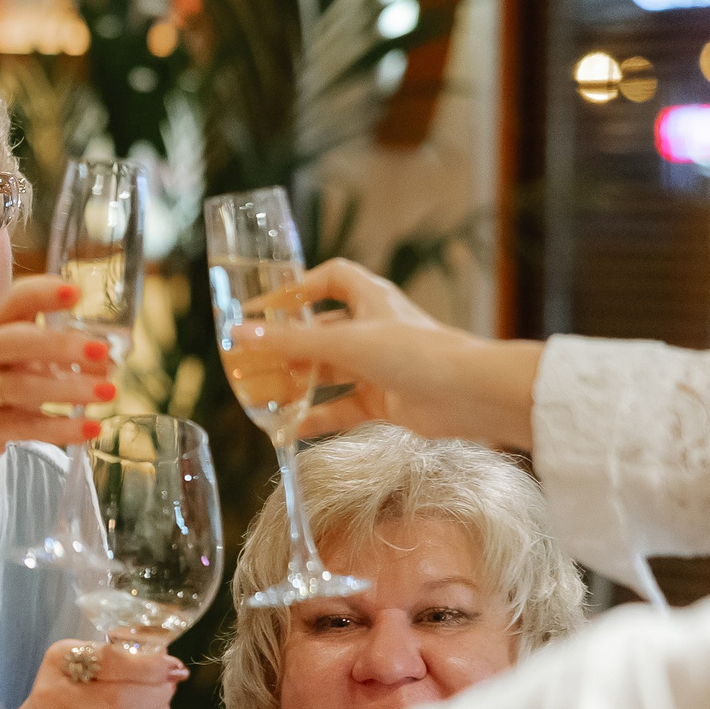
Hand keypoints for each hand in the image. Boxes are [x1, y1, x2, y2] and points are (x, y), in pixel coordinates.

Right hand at [0, 275, 115, 464]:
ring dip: (69, 389)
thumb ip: (55, 348)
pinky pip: (25, 426)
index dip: (44, 293)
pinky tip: (90, 427)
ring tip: (108, 392)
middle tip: (102, 351)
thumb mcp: (12, 352)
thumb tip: (108, 359)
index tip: (77, 292)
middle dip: (60, 344)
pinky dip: (61, 428)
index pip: (15, 300)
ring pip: (22, 386)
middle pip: (16, 341)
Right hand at [5, 639, 182, 708]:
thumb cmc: (73, 687)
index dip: (150, 666)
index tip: (173, 667)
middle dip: (157, 694)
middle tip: (169, 689)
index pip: (112, 660)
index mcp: (60, 659)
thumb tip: (171, 666)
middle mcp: (53, 694)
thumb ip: (128, 653)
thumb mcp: (89, 658)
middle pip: (121, 698)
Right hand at [236, 258, 542, 447]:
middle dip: (284, 348)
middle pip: (319, 333)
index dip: (298, 289)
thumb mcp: (345, 342)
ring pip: (326, 373)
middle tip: (247, 363)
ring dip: (295, 385)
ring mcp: (378, 366)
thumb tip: (240, 334)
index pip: (330, 280)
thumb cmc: (417, 352)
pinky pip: (341, 408)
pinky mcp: (384, 401)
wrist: (469, 394)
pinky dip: (317, 417)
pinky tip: (290, 428)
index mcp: (369, 299)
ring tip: (259, 397)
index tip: (264, 308)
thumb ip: (290, 343)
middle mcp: (373, 329)